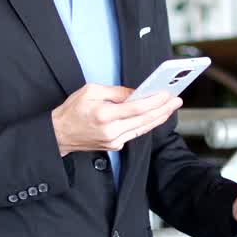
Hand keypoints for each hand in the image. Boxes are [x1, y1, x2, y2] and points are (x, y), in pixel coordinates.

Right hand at [52, 84, 181, 156]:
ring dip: (159, 117)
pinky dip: (147, 124)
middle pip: (144, 120)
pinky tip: (156, 116)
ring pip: (143, 128)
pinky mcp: (115, 146)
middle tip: (177, 100)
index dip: (154, 101)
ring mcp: (114, 141)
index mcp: (103, 114)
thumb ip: (115, 92)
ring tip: (171, 107)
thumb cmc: (72, 111)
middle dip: (163, 109)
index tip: (167, 94)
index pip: (136, 108)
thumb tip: (136, 93)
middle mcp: (110, 130)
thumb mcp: (90, 91)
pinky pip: (135, 133)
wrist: (59, 135)